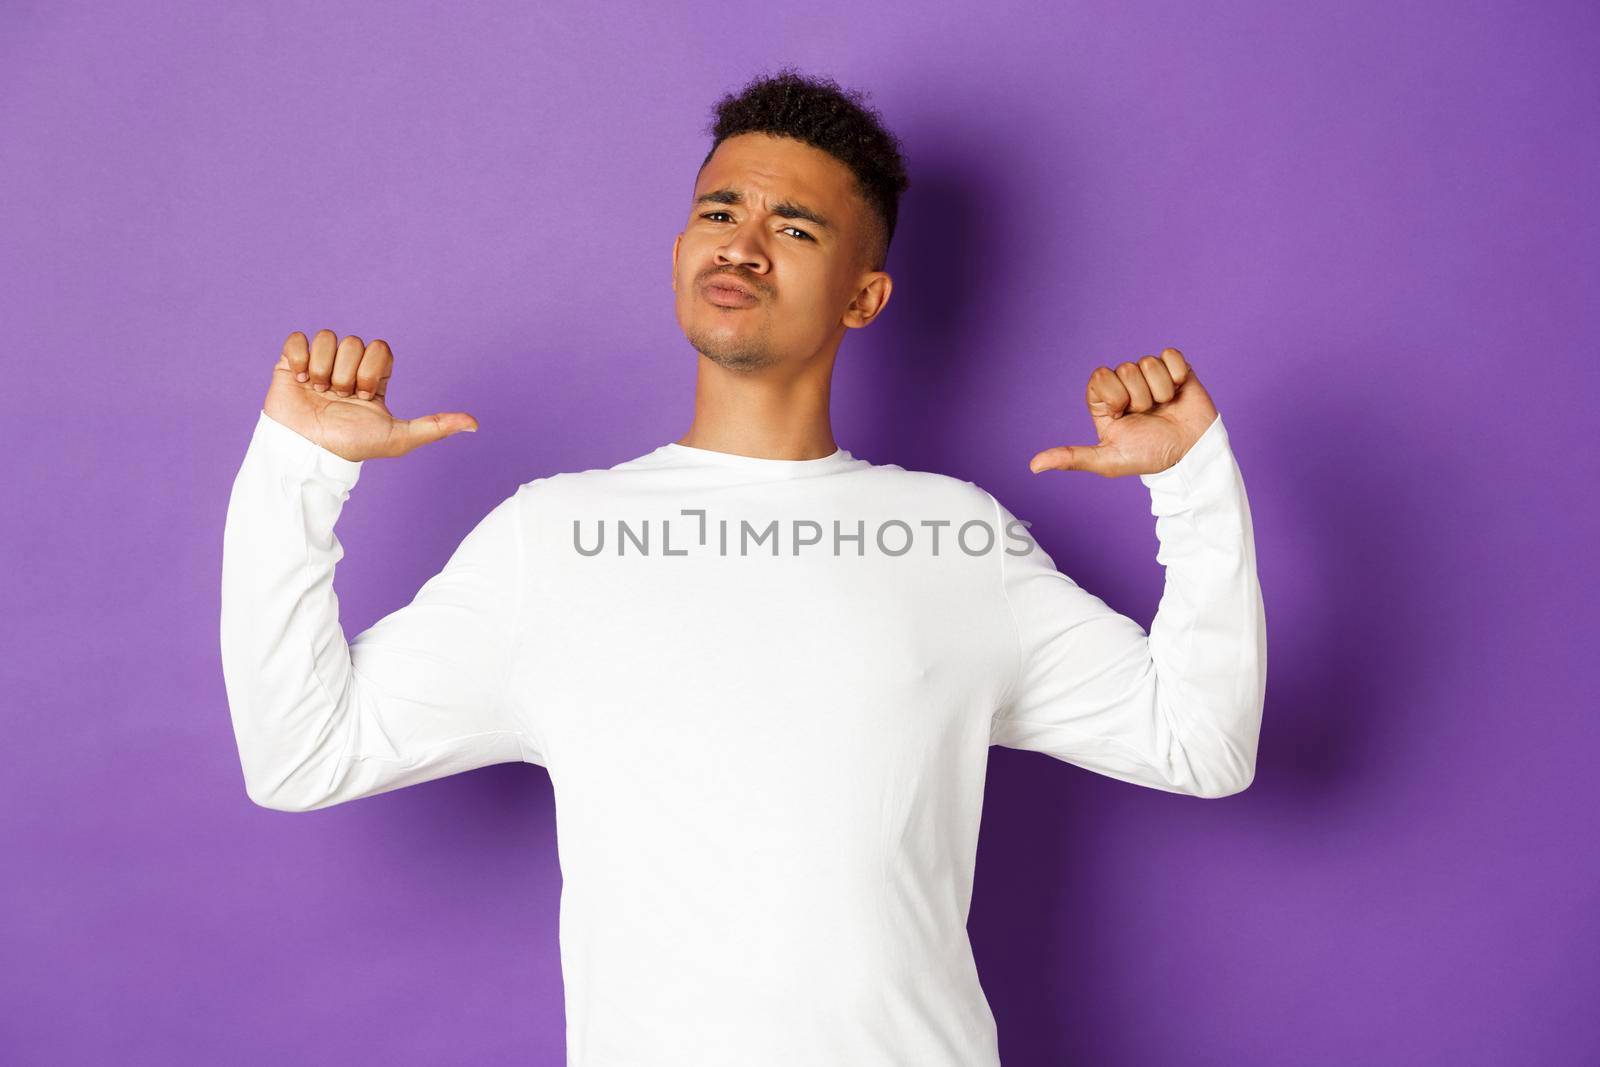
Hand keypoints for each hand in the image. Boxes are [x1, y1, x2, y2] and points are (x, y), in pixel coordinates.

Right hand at [263, 330, 478, 462]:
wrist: (307, 453)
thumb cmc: (351, 447)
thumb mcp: (397, 438)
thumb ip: (435, 426)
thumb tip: (475, 424)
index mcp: (373, 377)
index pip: (381, 348)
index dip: (373, 370)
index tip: (365, 396)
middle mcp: (347, 366)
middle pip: (355, 343)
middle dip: (348, 374)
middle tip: (340, 398)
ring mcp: (319, 363)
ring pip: (328, 338)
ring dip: (324, 370)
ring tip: (318, 393)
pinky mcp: (291, 362)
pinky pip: (298, 338)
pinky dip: (299, 358)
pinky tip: (300, 381)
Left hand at [1028, 347, 1219, 477]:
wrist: (1191, 455)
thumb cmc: (1150, 457)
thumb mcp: (1108, 460)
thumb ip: (1073, 457)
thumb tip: (1033, 466)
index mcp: (1105, 401)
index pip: (1100, 377)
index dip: (1114, 395)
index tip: (1123, 415)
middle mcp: (1125, 385)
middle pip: (1125, 369)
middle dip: (1139, 397)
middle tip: (1148, 415)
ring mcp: (1150, 376)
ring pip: (1147, 363)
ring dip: (1160, 391)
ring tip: (1164, 408)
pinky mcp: (1175, 368)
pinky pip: (1170, 355)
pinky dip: (1177, 377)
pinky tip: (1178, 394)